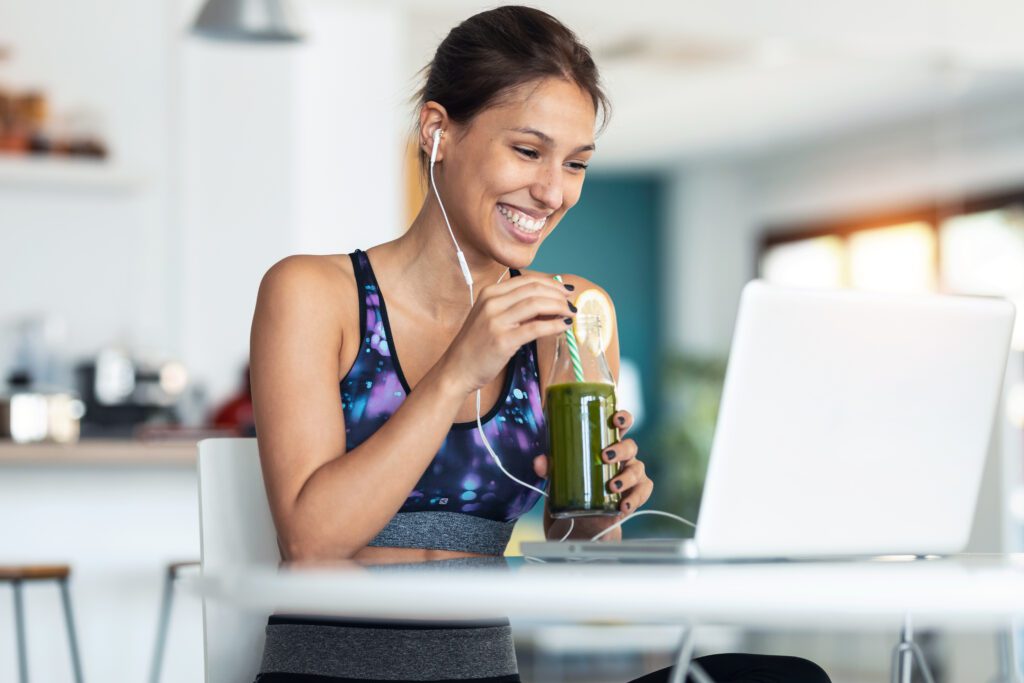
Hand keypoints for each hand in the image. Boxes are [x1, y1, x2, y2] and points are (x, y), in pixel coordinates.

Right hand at [440, 273, 574, 394]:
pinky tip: (563, 327)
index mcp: (490, 293)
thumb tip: (549, 306)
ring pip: (537, 304)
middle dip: (558, 294)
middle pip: (534, 289)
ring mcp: (496, 320)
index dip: (551, 283)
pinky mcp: (503, 340)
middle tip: (571, 303)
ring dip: (559, 307)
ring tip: (570, 314)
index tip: (564, 290)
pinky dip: (554, 325)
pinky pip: (535, 328)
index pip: (527, 280)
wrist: (456, 370)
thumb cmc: (476, 346)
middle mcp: (492, 302)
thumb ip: (516, 310)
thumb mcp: (492, 319)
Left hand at [532, 408, 653, 515]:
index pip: (622, 424)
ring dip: (626, 477)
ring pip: (637, 469)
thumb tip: (539, 462)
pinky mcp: (635, 494)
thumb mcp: (560, 473)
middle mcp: (623, 456)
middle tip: (605, 456)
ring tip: (612, 486)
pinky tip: (623, 506)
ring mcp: (632, 474)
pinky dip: (634, 499)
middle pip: (631, 446)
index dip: (623, 418)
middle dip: (621, 449)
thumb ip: (549, 466)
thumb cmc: (574, 484)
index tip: (616, 419)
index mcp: (608, 443)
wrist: (582, 517)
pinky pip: (642, 492)